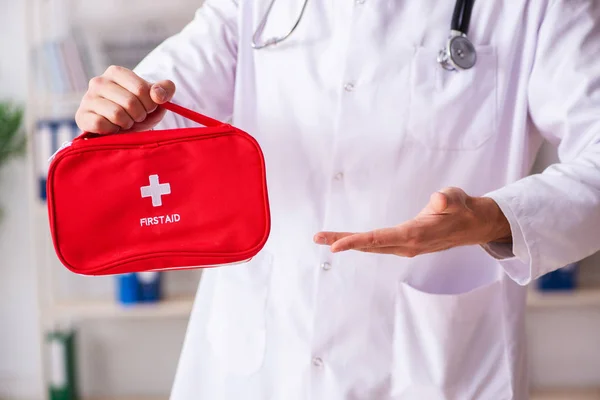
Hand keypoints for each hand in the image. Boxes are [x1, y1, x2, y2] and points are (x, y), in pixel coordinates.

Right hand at [76, 65, 175, 133]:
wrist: (122, 129)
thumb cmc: (139, 110)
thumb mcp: (156, 99)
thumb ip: (165, 90)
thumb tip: (158, 94)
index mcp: (116, 72)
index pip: (141, 89)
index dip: (150, 104)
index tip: (148, 107)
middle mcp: (99, 82)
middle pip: (130, 102)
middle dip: (140, 115)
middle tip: (136, 117)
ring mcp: (87, 98)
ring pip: (117, 114)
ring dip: (127, 123)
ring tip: (125, 122)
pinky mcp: (82, 116)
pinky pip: (101, 124)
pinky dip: (113, 130)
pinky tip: (113, 128)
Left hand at [314, 187, 511, 256]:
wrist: (473, 226)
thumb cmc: (462, 208)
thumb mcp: (457, 198)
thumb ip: (448, 199)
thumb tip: (440, 199)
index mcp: (415, 234)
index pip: (379, 239)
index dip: (356, 242)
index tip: (335, 246)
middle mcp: (407, 245)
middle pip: (369, 245)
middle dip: (343, 242)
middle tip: (318, 238)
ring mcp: (404, 247)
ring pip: (371, 247)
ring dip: (348, 242)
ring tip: (324, 239)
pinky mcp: (404, 245)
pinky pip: (377, 245)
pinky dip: (360, 243)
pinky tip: (347, 241)